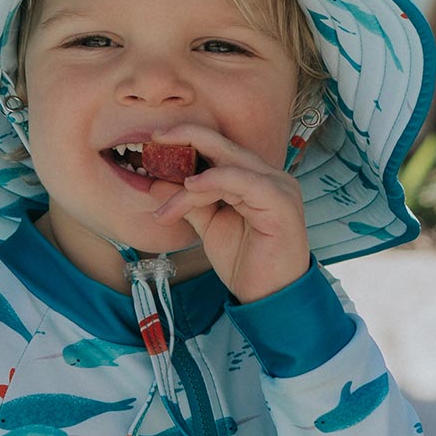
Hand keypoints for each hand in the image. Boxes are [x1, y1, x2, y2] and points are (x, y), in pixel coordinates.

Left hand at [144, 121, 311, 303]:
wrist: (268, 298)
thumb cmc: (246, 263)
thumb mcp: (210, 227)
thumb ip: (189, 203)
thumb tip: (156, 183)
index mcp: (255, 179)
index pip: (219, 150)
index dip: (188, 141)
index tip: (154, 145)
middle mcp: (270, 177)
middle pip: (225, 145)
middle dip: (187, 137)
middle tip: (154, 139)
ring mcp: (278, 187)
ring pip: (227, 167)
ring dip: (191, 184)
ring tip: (167, 207)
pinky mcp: (281, 202)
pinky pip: (244, 180)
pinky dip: (215, 180)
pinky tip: (192, 187)